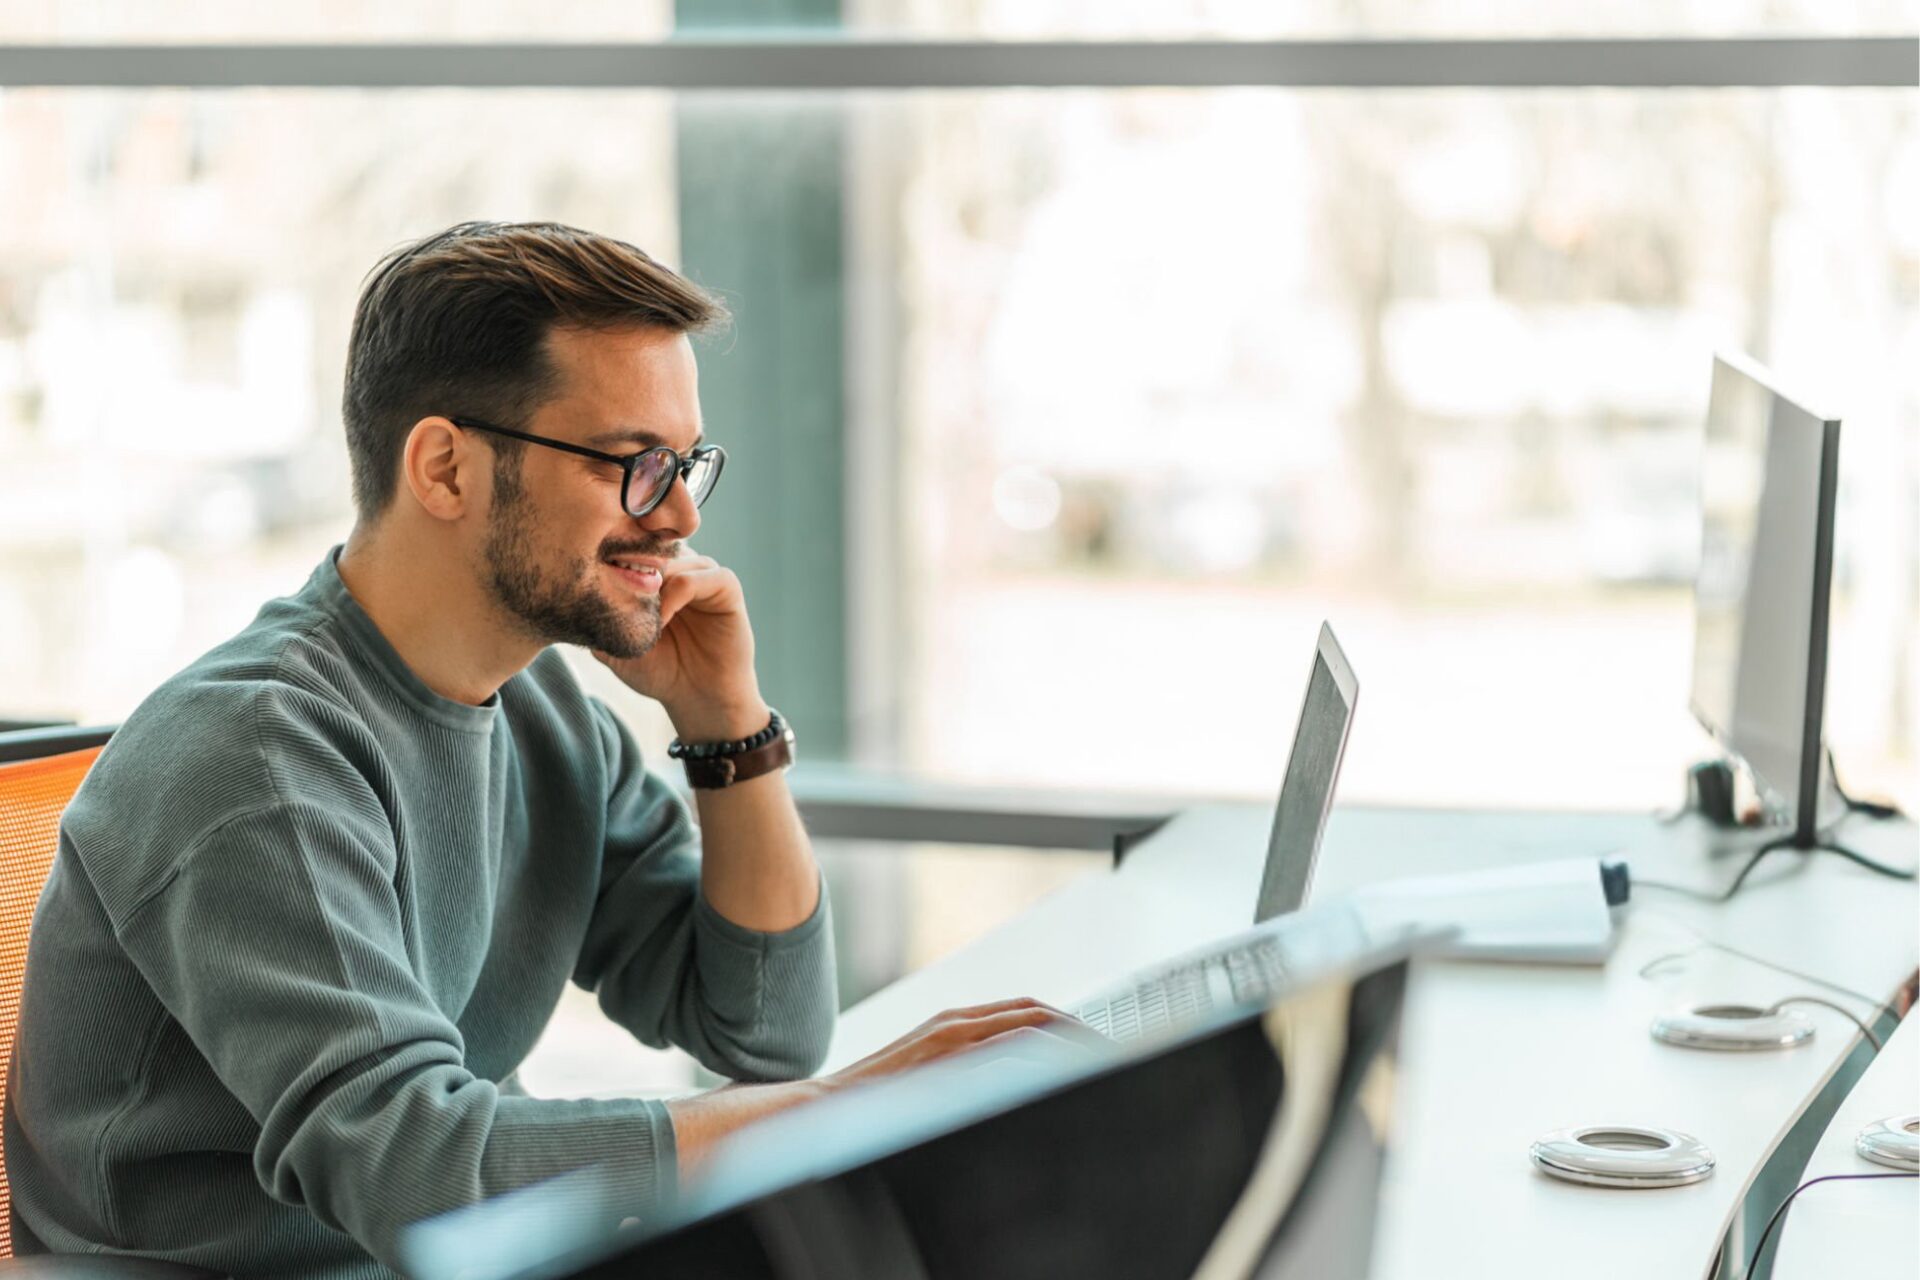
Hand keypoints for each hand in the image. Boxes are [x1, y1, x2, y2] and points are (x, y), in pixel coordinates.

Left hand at [593, 551, 766, 738]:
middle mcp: (681, 567)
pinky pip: (700, 575)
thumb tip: (566, 593)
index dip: (614, 556)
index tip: (593, 580)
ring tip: (641, 616)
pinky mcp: (726, 587)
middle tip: (615, 593)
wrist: (697, 698)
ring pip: (675, 557)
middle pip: (653, 544)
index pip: (633, 543)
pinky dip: (677, 594)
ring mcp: (704, 574)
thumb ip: (597, 617)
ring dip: (654, 583)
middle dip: (631, 565)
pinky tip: (663, 621)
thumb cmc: (658, 671)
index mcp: (656, 574)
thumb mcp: (615, 644)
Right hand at [825, 998, 1114, 1090]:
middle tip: (1112, 1050)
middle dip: (1077, 1028)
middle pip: (1034, 1011)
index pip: (1023, 1011)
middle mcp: (956, 1022)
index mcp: (954, 1024)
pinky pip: (1006, 1047)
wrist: (827, 1108)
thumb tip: (1004, 1085)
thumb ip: (963, 1074)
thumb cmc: (874, 1103)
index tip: (1092, 1044)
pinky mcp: (945, 1057)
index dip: (1062, 1024)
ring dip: (1068, 1040)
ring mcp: (951, 1036)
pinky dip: (1041, 1054)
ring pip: (1028, 1023)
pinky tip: (1063, 1070)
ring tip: (1101, 1059)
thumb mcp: (927, 1080)